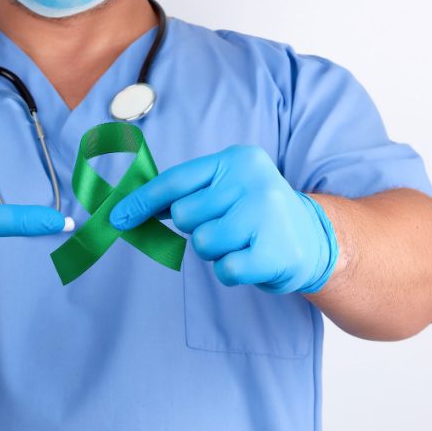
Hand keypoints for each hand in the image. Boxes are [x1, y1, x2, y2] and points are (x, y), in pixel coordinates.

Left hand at [109, 145, 337, 293]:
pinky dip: (231, 271)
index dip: (142, 201)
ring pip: (202, 244)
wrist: (314, 239)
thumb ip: (186, 194)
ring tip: (243, 242)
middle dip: (198, 228)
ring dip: (216, 251)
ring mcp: (266, 214)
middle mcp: (253, 181)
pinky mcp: (273, 250)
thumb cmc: (256, 214)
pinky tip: (252, 259)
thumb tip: (130, 206)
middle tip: (229, 226)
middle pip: (185, 216)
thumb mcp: (227, 189)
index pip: (175, 181)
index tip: (117, 217)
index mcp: (236, 160)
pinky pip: (224, 269)